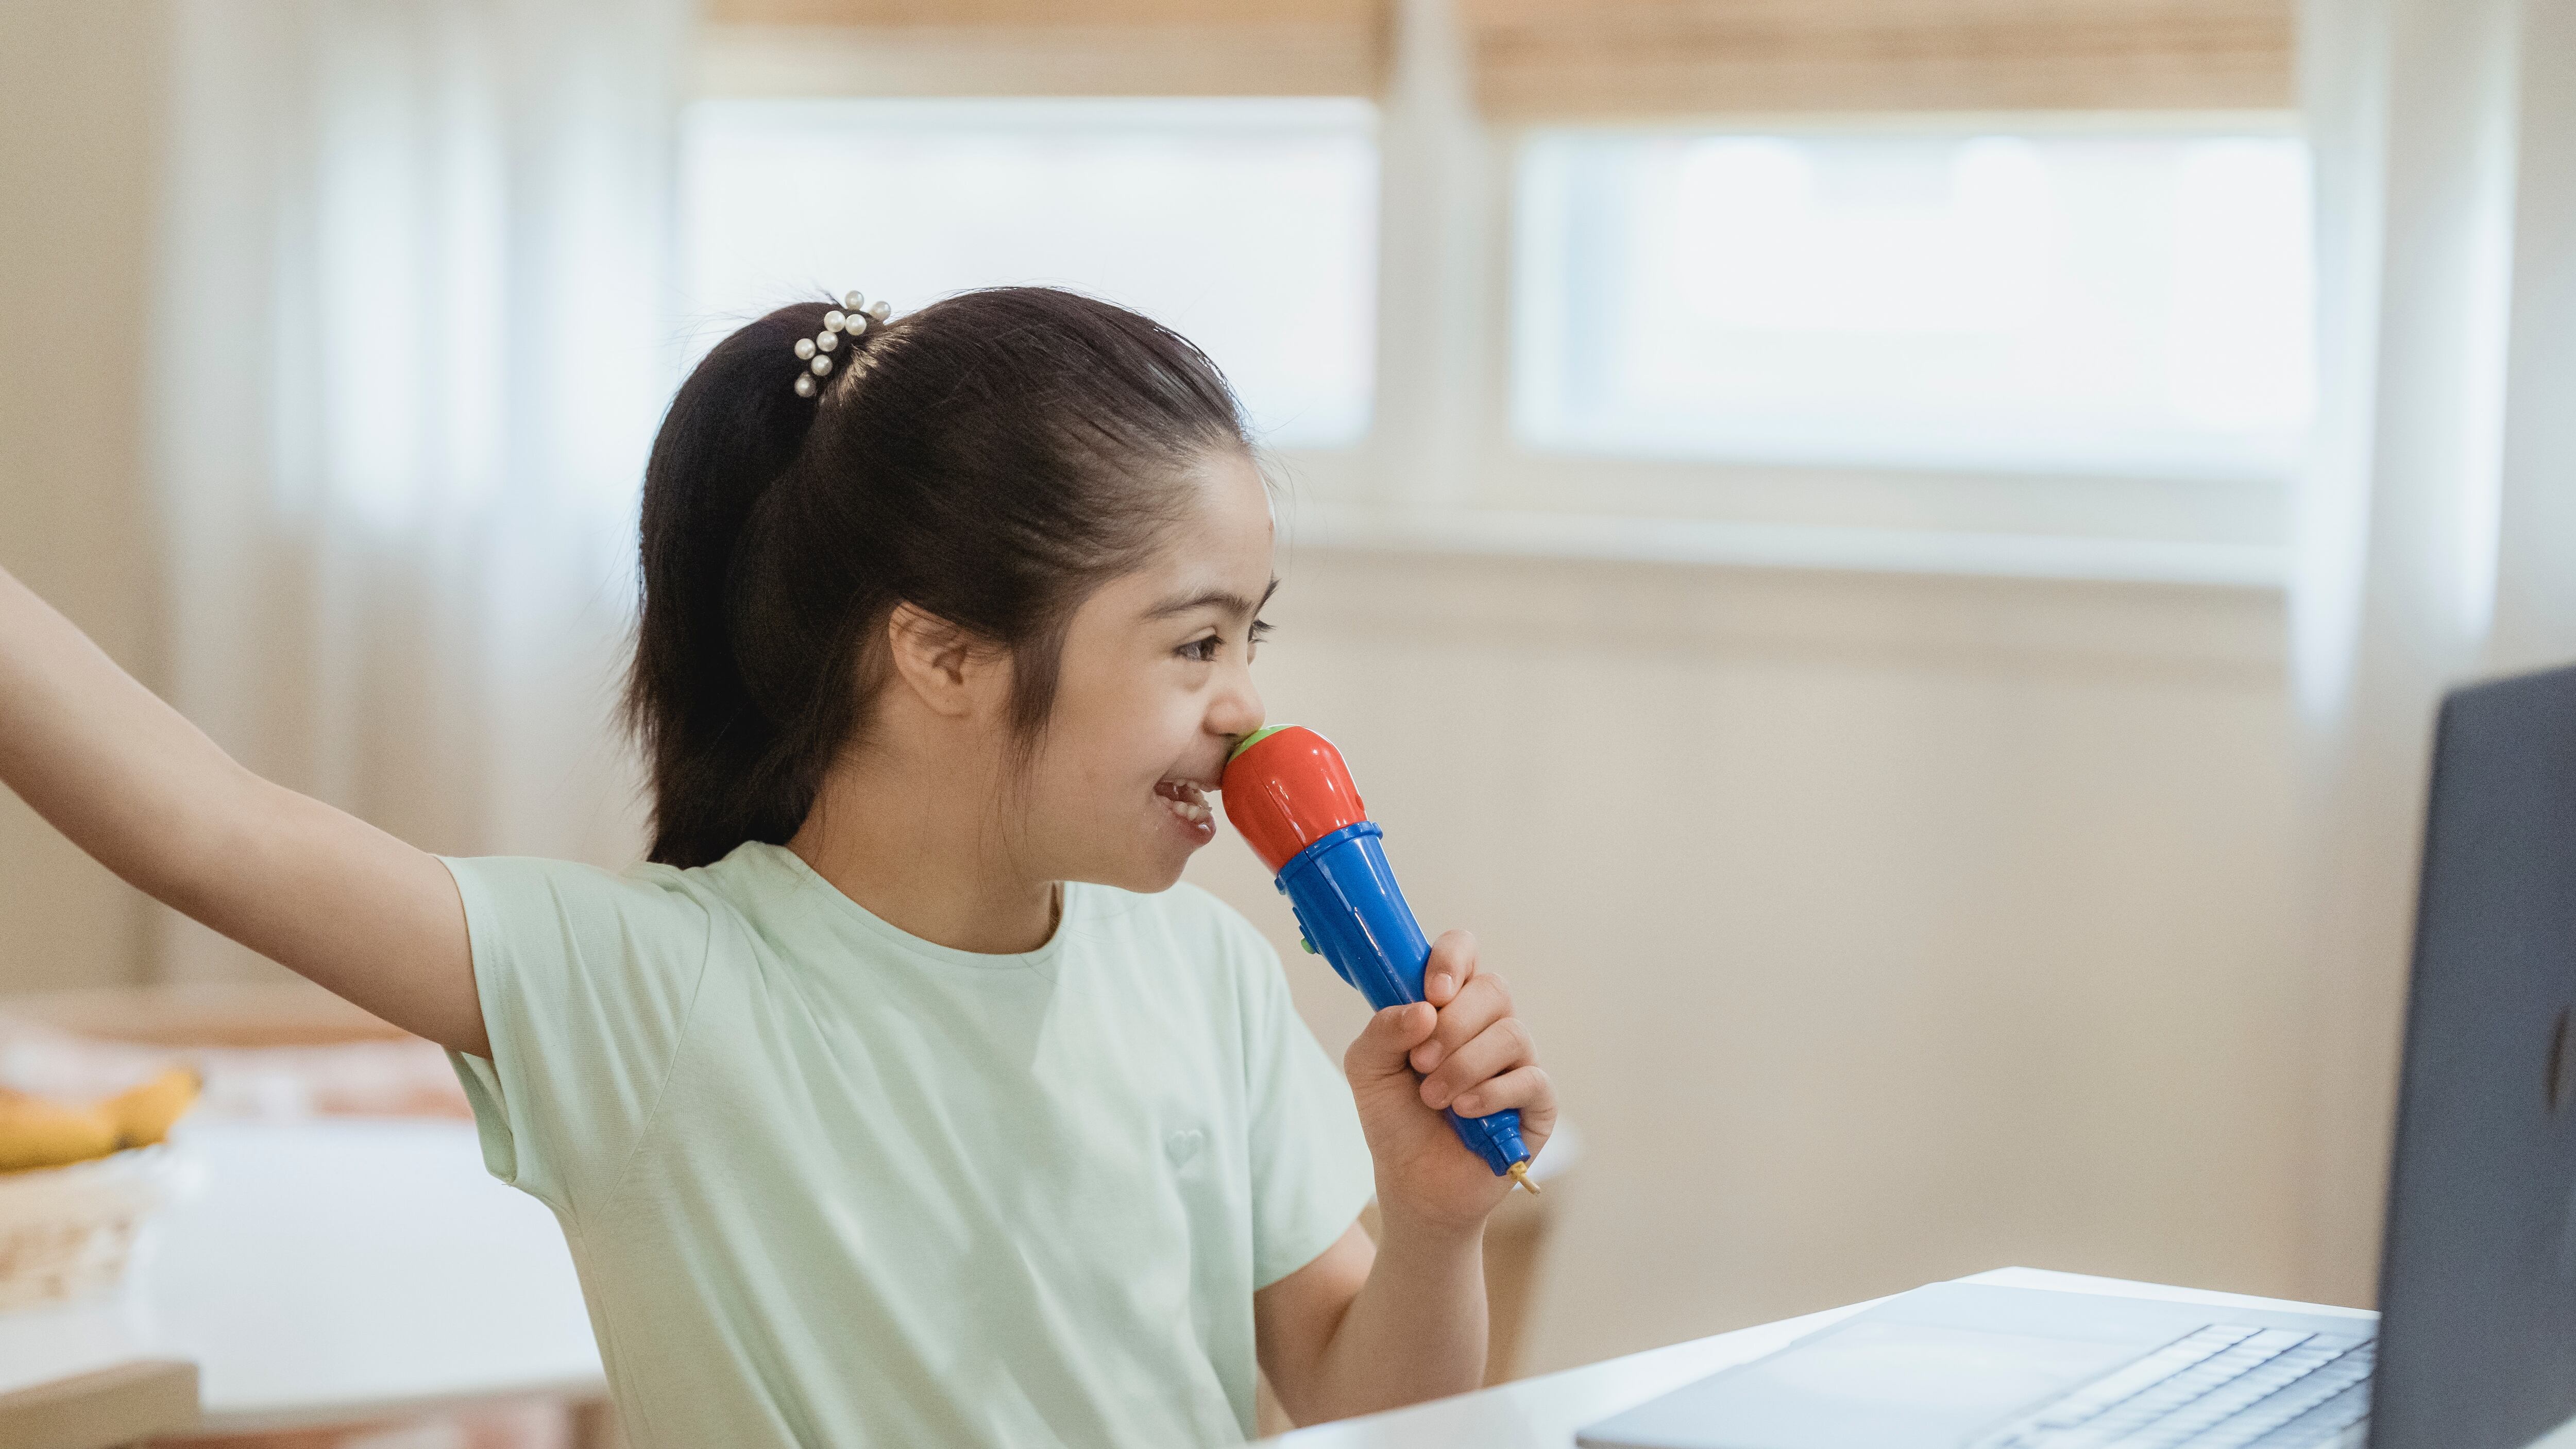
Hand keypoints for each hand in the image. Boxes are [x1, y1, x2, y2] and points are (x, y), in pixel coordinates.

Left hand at [1343, 930, 1555, 1238]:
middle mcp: (1488, 1025)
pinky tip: (1466, 1113)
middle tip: (1419, 1063)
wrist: (1414, 1183)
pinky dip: (1491, 1094)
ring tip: (1434, 1098)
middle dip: (1452, 1026)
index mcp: (1448, 1005)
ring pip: (1511, 1034)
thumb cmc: (1395, 1119)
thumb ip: (1382, 1031)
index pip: (1464, 951)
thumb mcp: (1368, 1070)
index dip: (1451, 960)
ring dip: (1464, 1066)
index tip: (1432, 993)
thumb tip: (1423, 1009)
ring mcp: (1518, 1061)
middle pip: (1493, 989)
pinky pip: (1530, 1078)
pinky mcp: (1538, 1101)